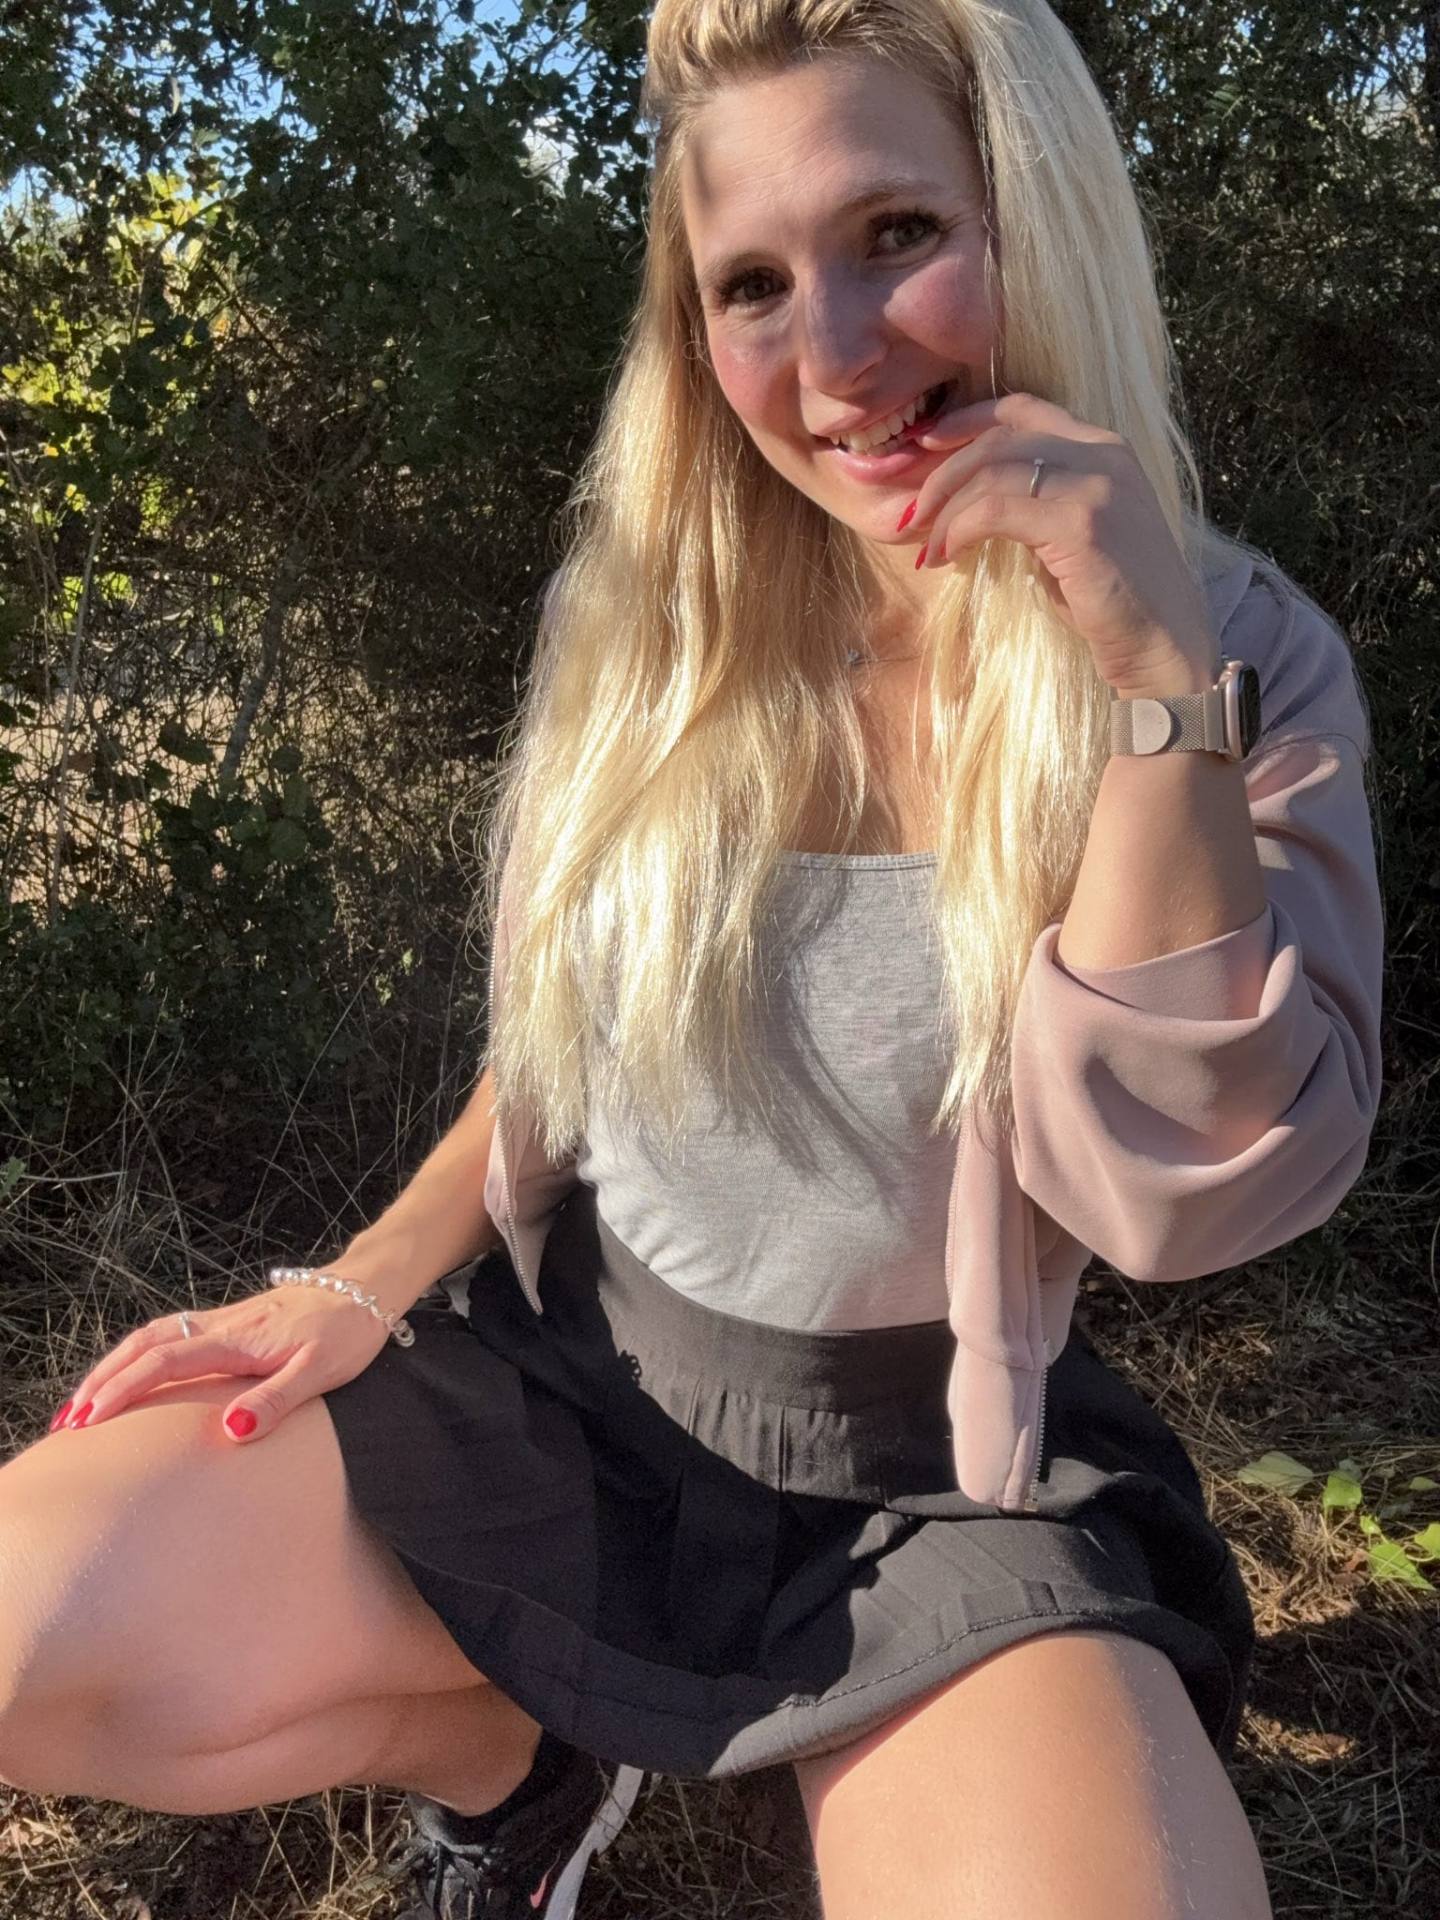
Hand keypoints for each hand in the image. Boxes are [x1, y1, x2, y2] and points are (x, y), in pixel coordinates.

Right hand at [47, 1283, 393, 1444]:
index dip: (122, 1390)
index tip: (88, 1419)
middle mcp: (224, 1326)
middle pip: (146, 1345)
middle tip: (70, 1417)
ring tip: (90, 1397)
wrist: (371, 1286)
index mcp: (238, 1341)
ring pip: (157, 1334)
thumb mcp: (321, 1372)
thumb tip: (229, 1433)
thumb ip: (275, 1402)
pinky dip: (145, 1351)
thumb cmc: (351, 1330)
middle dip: (104, 1379)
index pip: (164, 1363)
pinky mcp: (238, 1320)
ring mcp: (229, 1320)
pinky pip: (177, 1332)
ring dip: (118, 1363)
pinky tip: (140, 1369)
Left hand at [904, 390, 1218, 695]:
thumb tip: (973, 501)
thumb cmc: (1113, 601)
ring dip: (947, 509)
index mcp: (1105, 448)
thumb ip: (1036, 503)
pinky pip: (995, 510)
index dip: (968, 419)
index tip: (929, 443)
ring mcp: (1095, 484)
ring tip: (929, 547)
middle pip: (999, 438)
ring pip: (992, 471)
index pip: (1024, 408)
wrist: (1163, 648)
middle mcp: (1103, 454)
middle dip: (944, 473)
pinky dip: (960, 529)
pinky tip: (949, 554)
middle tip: (914, 514)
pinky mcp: (1080, 523)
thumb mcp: (1073, 535)